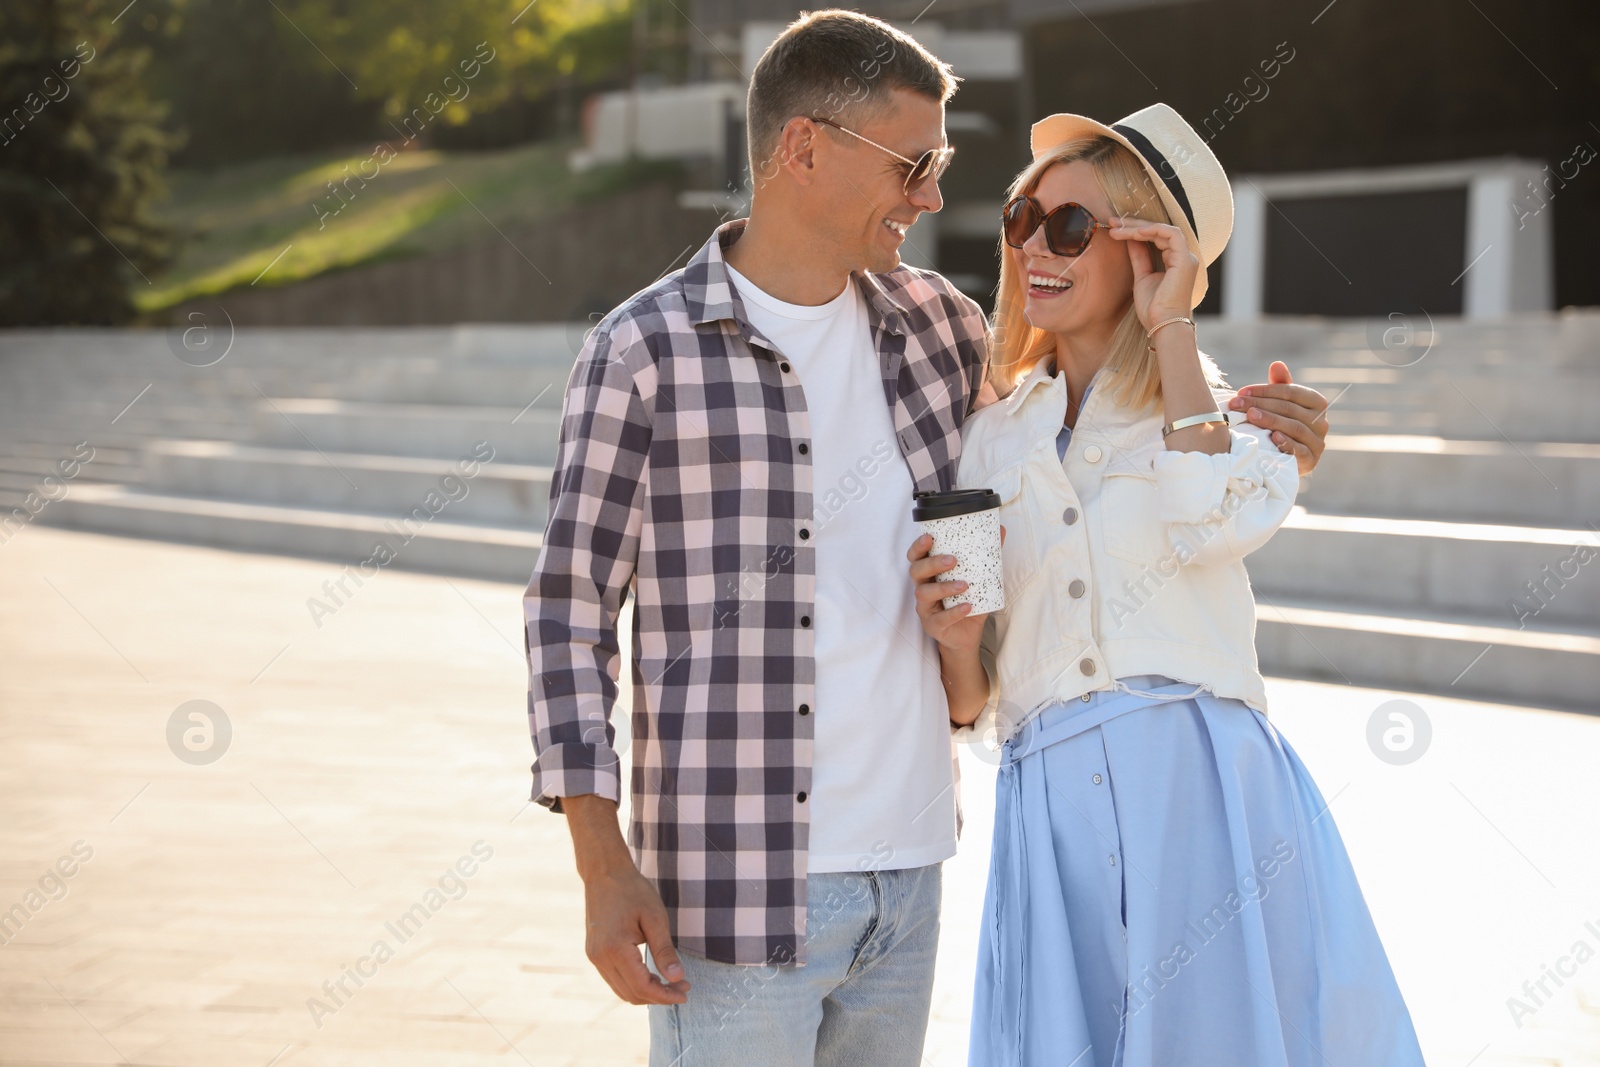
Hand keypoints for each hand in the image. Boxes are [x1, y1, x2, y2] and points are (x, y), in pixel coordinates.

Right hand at [582, 862, 690, 1004]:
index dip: (665, 996)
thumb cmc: (632, 891)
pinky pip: (615, 979)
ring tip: (670, 982)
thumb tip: (677, 979)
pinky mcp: (594, 953)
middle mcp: (600, 958)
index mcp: (615, 949)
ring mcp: (595, 957)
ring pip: (621, 990)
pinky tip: (651, 974)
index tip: (685, 993)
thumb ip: (665, 951)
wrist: (604, 872)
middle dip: (658, 996)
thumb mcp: (655, 918)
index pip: (642, 987)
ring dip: (646, 992)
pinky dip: (634, 983)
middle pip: (631, 994)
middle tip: (682, 986)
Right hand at [907, 529, 1002, 653]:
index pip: (916, 557)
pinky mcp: (932, 626)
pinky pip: (940, 619)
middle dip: (932, 563)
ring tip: (964, 585)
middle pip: (916, 571)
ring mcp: (925, 608)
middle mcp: (923, 588)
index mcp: (930, 574)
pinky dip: (954, 612)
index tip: (929, 537)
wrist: (967, 636)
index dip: (918, 547)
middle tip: (952, 560)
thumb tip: (1000, 530)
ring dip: (943, 587)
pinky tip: (968, 606)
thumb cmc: (968, 602)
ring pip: (924, 594)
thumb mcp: (979, 578)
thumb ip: (987, 555)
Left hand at [1107, 216, 1198, 328]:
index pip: (1155, 237)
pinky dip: (1153, 230)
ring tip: (1118, 228)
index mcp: (1175, 261)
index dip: (1135, 230)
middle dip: (1134, 224)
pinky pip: (1171, 234)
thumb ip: (1139, 257)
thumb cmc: (1153, 309)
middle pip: (1159, 231)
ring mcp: (1186, 258)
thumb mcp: (1141, 277)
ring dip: (1139, 227)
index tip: (1114, 228)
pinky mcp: (1186, 260)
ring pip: (1163, 230)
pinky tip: (1135, 232)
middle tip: (1113, 222)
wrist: (1162, 325)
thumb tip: (1130, 239)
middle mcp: (1183, 257)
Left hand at [1227, 360, 1329, 474]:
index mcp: (1316, 402)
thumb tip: (1276, 364)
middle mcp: (1322, 421)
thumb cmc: (1281, 425)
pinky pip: (1300, 450)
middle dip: (1261, 404)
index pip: (1290, 392)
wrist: (1284, 460)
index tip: (1241, 391)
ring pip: (1295, 427)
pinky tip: (1272, 437)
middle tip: (1238, 404)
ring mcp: (1318, 442)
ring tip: (1250, 415)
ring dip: (1271, 420)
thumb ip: (1280, 385)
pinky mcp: (1312, 460)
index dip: (1265, 390)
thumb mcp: (1281, 404)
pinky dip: (1286, 443)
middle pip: (1289, 408)